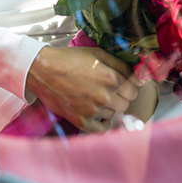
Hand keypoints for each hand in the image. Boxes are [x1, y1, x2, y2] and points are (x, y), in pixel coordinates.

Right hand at [26, 45, 142, 132]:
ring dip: (110, 107)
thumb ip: (120, 65)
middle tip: (109, 88)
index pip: (134, 89)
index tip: (124, 83)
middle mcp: (104, 96)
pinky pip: (101, 129)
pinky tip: (98, 113)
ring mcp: (93, 110)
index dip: (130, 84)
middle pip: (126, 103)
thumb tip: (137, 75)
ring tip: (97, 96)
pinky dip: (102, 122)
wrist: (44, 70)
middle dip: (121, 95)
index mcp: (110, 78)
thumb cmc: (70, 59)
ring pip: (114, 114)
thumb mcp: (97, 54)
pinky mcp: (81, 121)